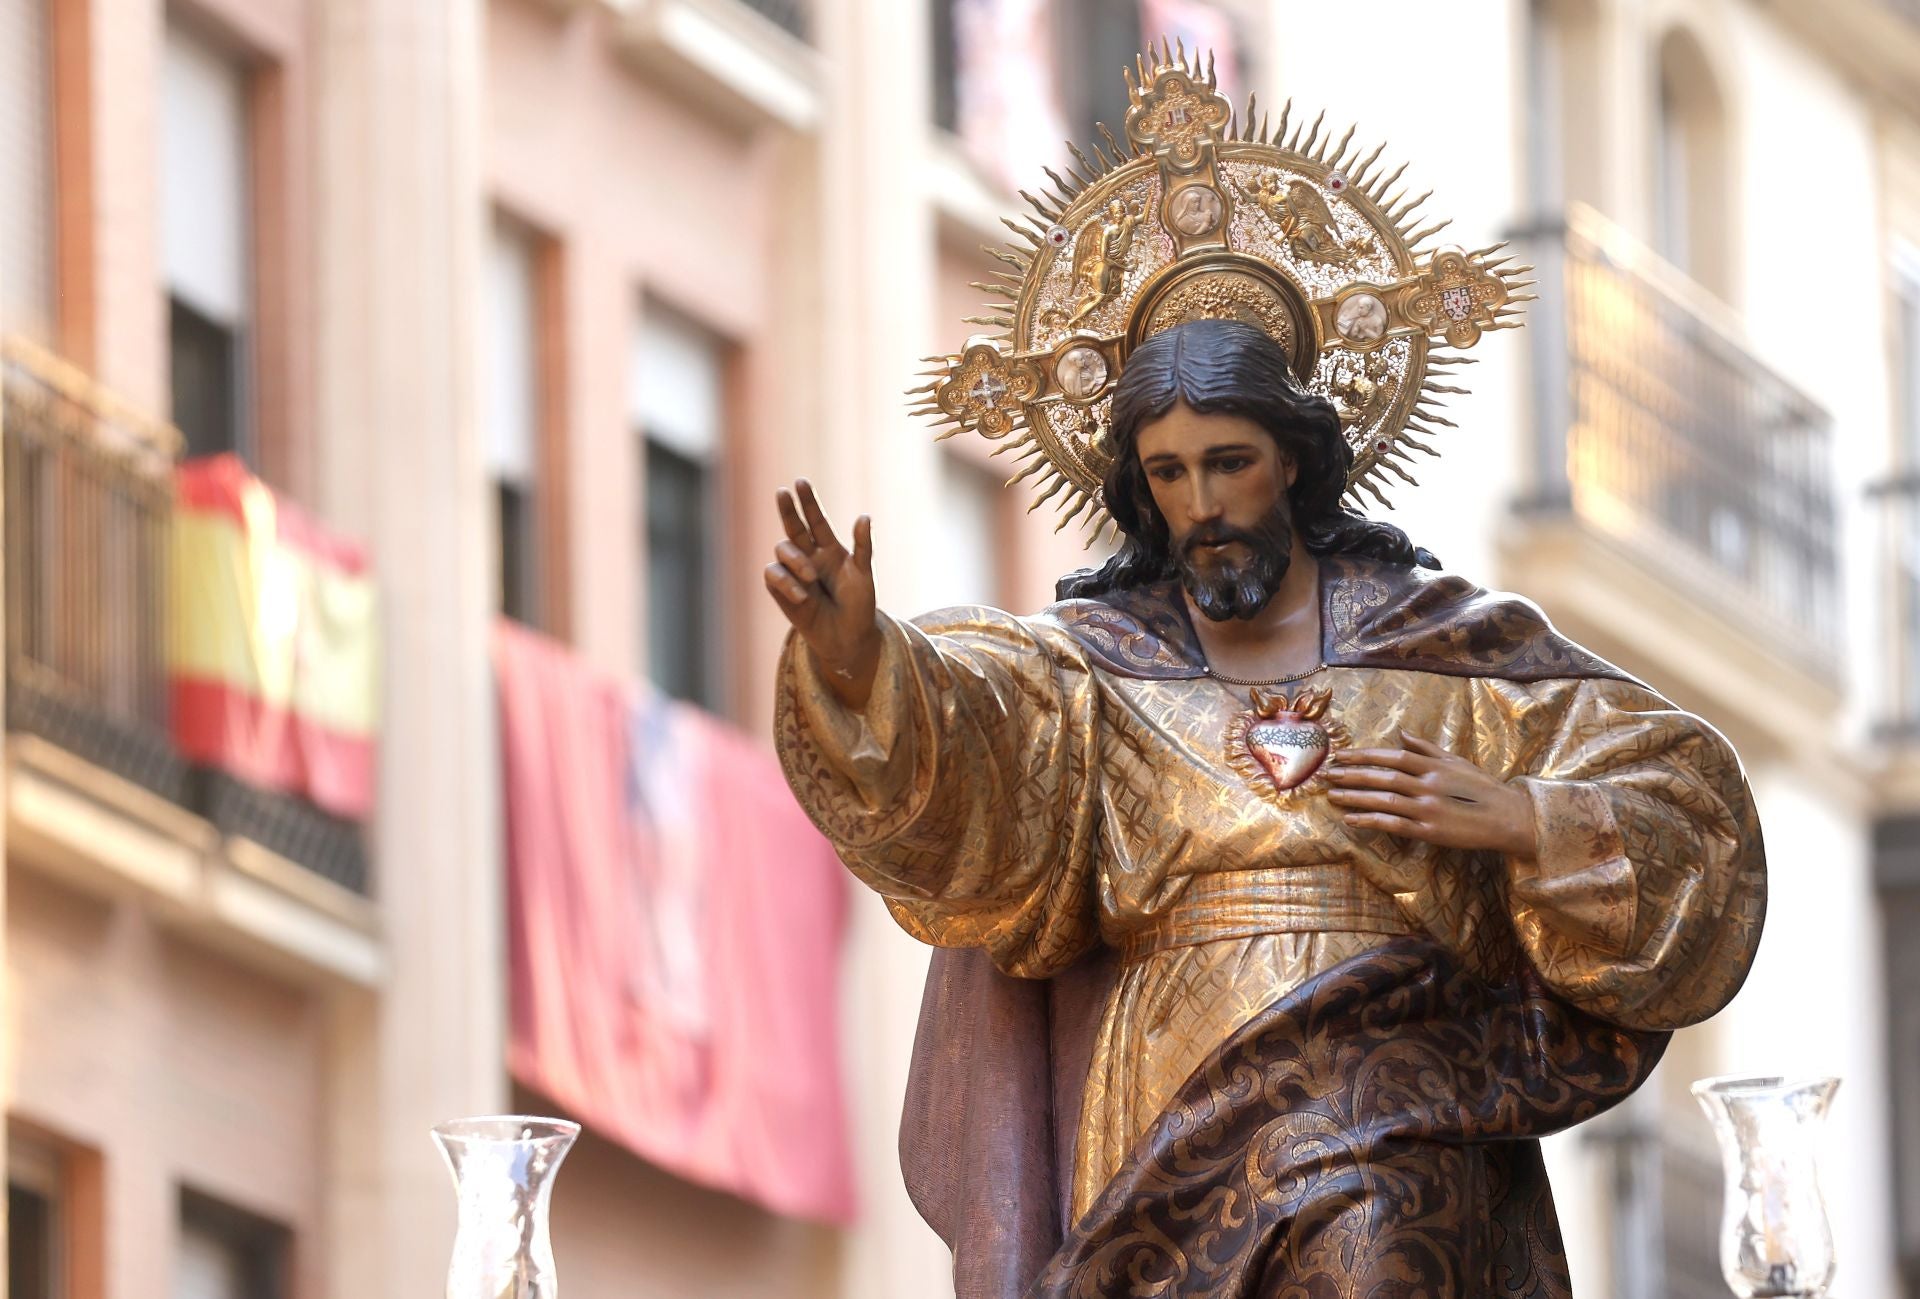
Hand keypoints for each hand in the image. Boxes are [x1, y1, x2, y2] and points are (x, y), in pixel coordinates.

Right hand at [763, 479, 879, 708]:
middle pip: (793, 526)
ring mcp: (794, 573)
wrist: (847, 638)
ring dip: (794, 559)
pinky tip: (802, 595)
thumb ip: (862, 547)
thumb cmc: (860, 605)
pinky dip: (786, 581)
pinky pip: (773, 575)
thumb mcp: (864, 575)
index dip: (808, 502)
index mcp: (830, 549)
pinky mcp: (782, 591)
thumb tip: (864, 516)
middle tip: (782, 493)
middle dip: (787, 509)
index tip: (800, 483)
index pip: (816, 520)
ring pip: (781, 549)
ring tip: (810, 576)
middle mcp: (809, 556)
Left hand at [1323, 731, 1537, 858]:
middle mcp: (1428, 784)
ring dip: (1355, 797)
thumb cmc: (1484, 788)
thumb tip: (1403, 733)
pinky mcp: (1430, 832)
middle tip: (1327, 774)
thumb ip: (1427, 748)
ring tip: (1332, 795)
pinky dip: (1370, 821)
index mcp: (1434, 766)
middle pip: (1383, 776)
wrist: (1510, 818)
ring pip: (1384, 799)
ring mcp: (1428, 808)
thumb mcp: (1457, 762)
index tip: (1341, 755)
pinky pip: (1394, 824)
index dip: (1365, 755)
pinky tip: (1350, 820)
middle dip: (1352, 774)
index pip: (1393, 756)